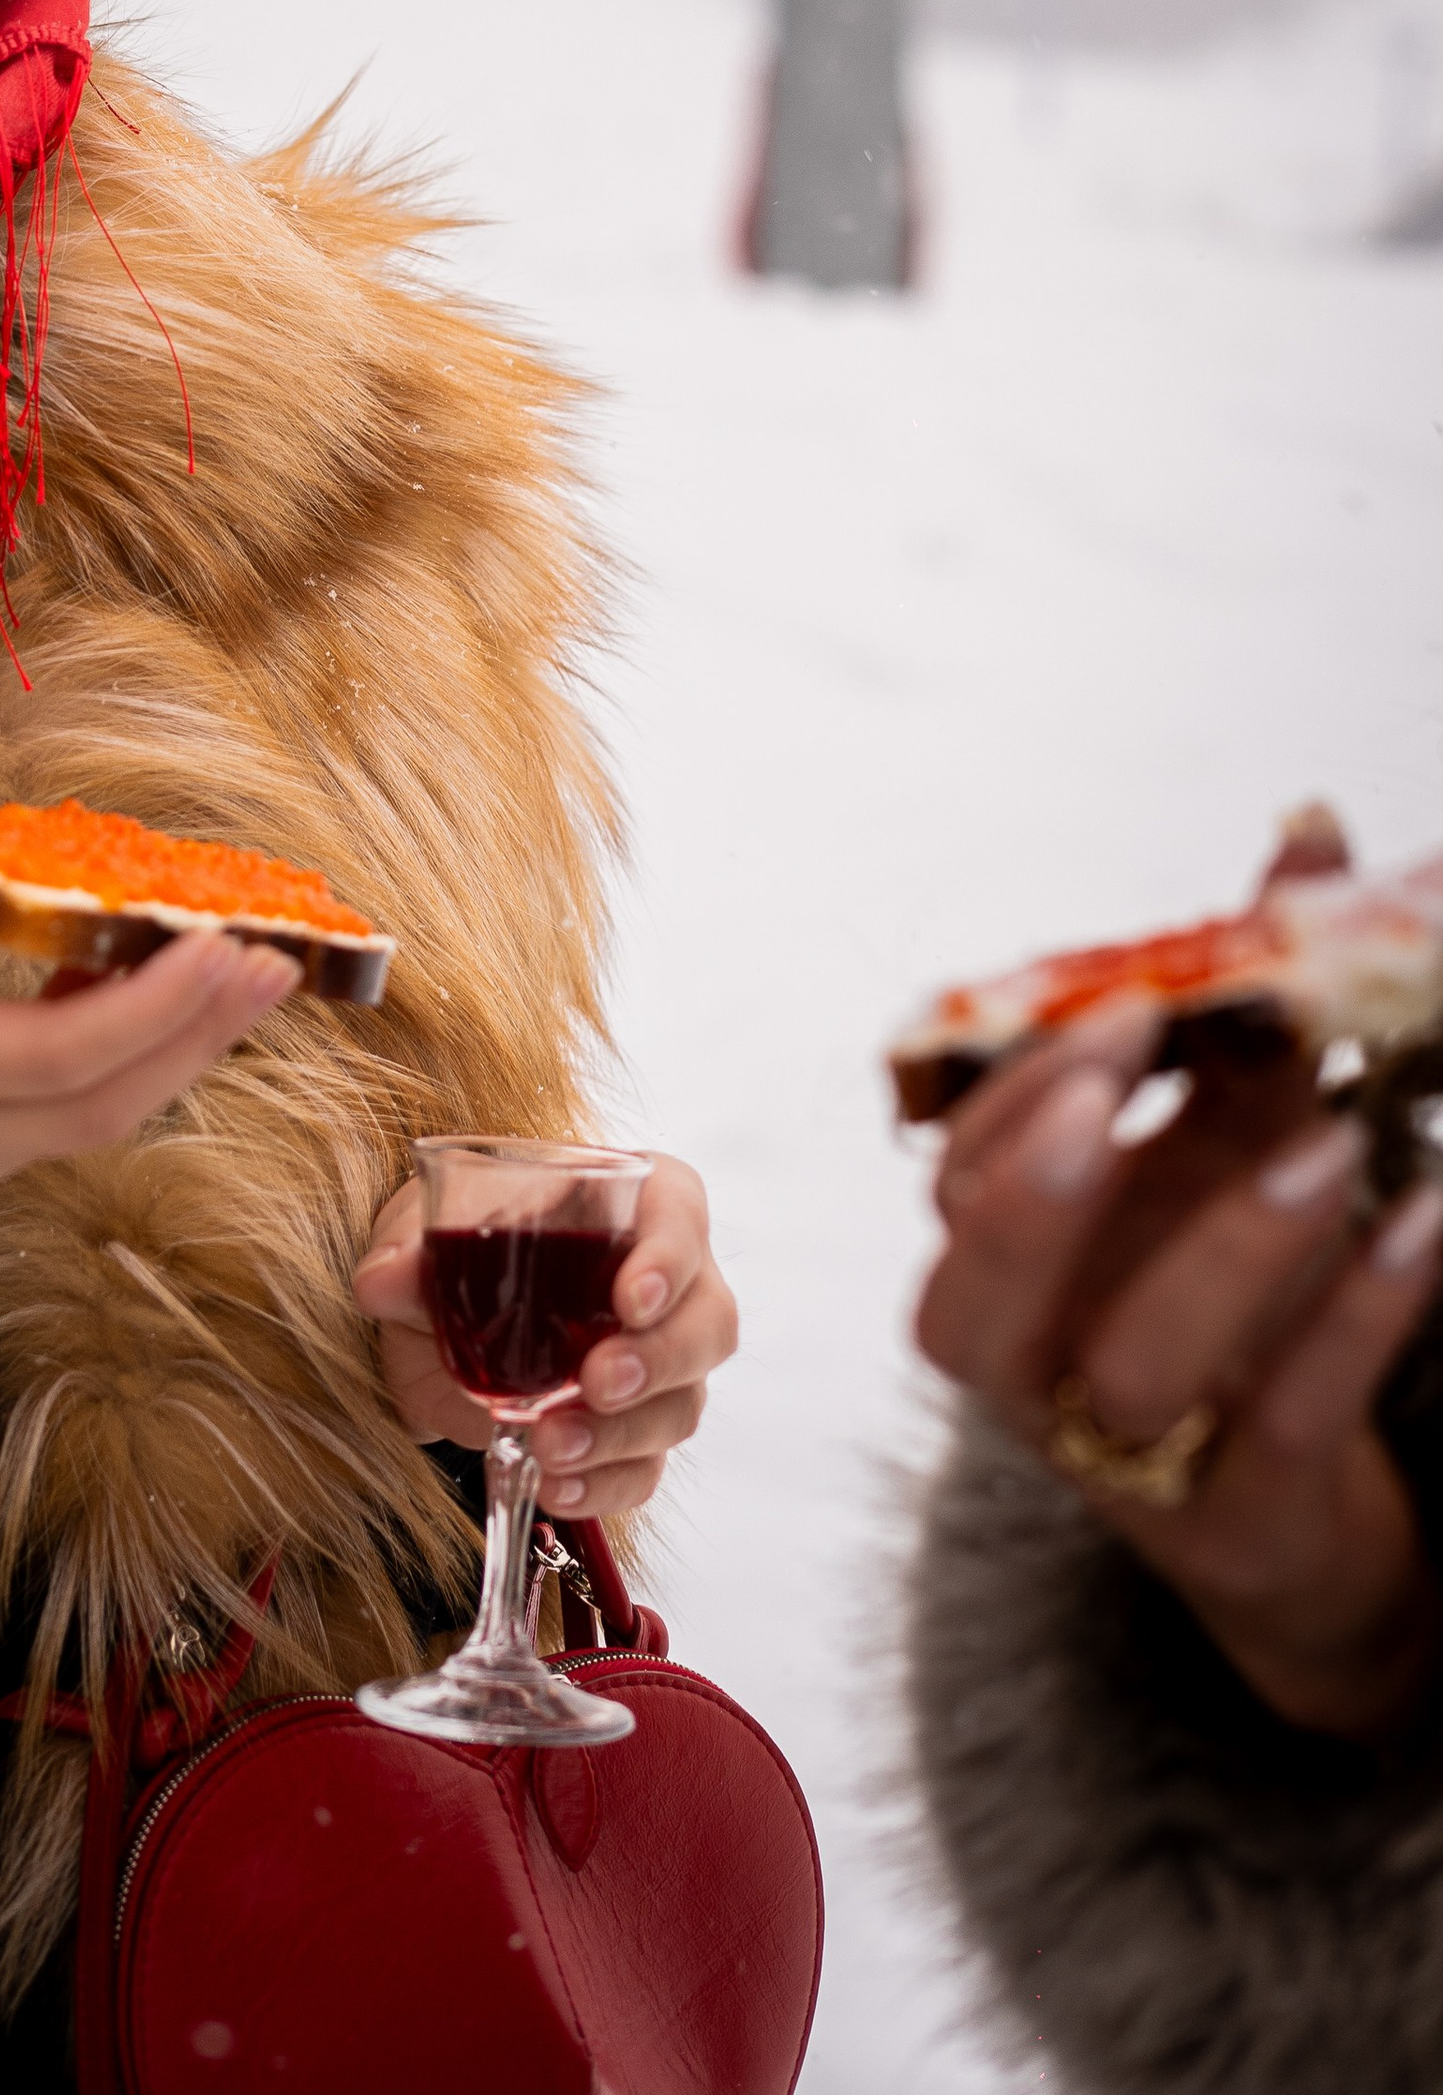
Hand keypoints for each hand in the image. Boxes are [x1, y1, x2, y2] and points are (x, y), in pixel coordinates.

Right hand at [0, 865, 302, 1289]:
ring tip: (221, 988)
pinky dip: (84, 1080)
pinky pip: (22, 1142)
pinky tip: (113, 1021)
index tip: (236, 952)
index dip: (164, 1008)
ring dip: (153, 1061)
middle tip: (274, 967)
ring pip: (69, 1135)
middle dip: (198, 1038)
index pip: (62, 1057)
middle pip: (97, 1110)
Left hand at [351, 1153, 736, 1525]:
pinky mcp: (637, 1433)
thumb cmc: (460, 1245)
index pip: (681, 1213)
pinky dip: (605, 1486)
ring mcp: (661, 1365)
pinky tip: (556, 1487)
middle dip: (658, 1359)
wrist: (437, 1323)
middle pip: (707, 1320)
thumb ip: (408, 1252)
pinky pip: (646, 1468)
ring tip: (552, 1446)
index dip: (670, 1256)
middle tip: (596, 1382)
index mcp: (631, 1204)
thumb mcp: (424, 1232)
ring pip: (683, 1404)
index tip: (630, 1298)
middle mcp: (667, 1284)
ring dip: (622, 1434)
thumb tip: (380, 1282)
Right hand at [913, 1005, 1442, 1740]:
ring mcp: (1125, 1462)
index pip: (954, 1179)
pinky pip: (1286, 1417)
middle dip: (1039, 1185)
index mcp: (996, 1268)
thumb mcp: (1231, 1132)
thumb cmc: (1232, 1291)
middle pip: (973, 1298)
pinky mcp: (1240, 1522)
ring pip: (1137, 1361)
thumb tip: (1307, 826)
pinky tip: (1421, 1224)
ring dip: (1231, 1242)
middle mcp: (1028, 1373)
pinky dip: (1355, 1316)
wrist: (1298, 1510)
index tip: (1123, 1001)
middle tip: (1124, 1062)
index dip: (1020, 1096)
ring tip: (1334, 1145)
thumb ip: (1246, 998)